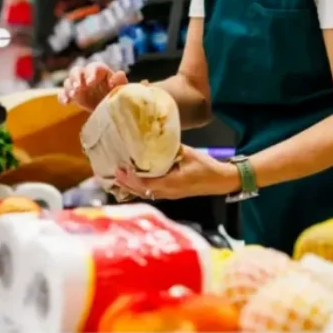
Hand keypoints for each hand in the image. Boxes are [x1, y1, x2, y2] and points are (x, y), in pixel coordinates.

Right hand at [58, 62, 127, 110]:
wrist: (111, 111)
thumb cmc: (117, 98)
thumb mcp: (120, 91)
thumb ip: (120, 82)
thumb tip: (120, 73)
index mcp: (100, 72)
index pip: (94, 67)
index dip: (91, 73)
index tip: (90, 83)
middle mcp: (87, 76)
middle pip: (77, 71)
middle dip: (75, 78)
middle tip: (77, 88)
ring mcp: (78, 86)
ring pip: (68, 81)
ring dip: (69, 87)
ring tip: (74, 96)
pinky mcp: (73, 96)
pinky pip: (63, 93)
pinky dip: (62, 96)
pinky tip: (66, 103)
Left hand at [114, 146, 237, 200]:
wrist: (219, 181)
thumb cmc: (205, 166)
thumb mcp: (189, 153)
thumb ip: (171, 148)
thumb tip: (154, 137)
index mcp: (172, 183)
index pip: (146, 184)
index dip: (131, 178)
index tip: (121, 169)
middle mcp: (168, 192)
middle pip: (142, 191)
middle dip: (126, 183)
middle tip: (113, 173)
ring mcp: (169, 195)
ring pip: (145, 193)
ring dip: (131, 187)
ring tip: (118, 178)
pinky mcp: (170, 193)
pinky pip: (151, 193)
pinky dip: (139, 188)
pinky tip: (132, 182)